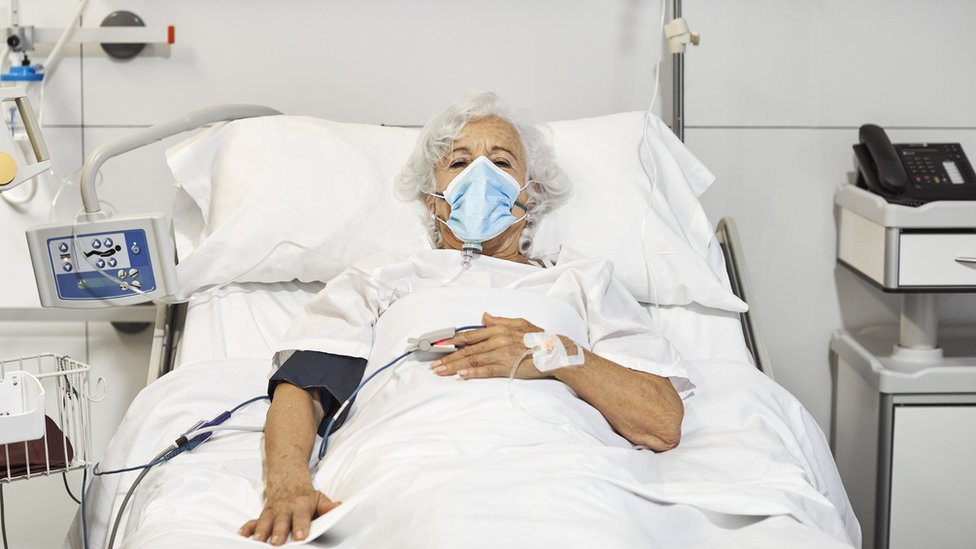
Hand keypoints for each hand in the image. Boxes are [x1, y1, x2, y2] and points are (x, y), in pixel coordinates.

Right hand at [239, 476, 340, 544]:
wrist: (287, 476)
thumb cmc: (305, 493)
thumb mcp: (319, 497)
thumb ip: (327, 506)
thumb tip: (339, 508)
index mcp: (301, 503)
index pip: (301, 516)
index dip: (301, 526)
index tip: (300, 536)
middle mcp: (285, 507)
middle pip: (281, 520)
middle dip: (278, 531)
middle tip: (277, 542)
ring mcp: (273, 510)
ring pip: (265, 521)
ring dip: (261, 531)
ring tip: (257, 541)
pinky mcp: (263, 514)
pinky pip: (254, 520)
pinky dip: (247, 527)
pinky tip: (242, 534)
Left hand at [431, 313, 558, 379]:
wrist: (554, 351)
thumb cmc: (538, 338)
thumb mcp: (518, 323)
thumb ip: (498, 320)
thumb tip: (484, 317)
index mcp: (498, 329)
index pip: (469, 336)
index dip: (451, 341)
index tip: (438, 345)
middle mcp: (497, 340)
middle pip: (467, 350)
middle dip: (448, 357)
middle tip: (433, 364)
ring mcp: (501, 354)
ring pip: (473, 360)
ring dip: (455, 366)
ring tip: (440, 371)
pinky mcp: (507, 366)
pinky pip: (487, 370)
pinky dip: (473, 373)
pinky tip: (461, 376)